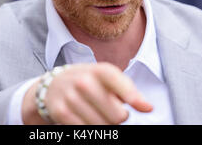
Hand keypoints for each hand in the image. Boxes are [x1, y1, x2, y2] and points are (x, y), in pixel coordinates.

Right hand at [22, 62, 152, 124]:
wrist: (53, 85)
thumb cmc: (88, 82)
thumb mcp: (107, 79)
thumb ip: (129, 91)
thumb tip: (148, 107)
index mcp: (99, 70)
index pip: (119, 82)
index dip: (134, 97)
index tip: (147, 108)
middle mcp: (84, 81)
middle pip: (117, 115)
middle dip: (118, 117)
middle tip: (110, 111)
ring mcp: (71, 97)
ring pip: (103, 126)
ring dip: (104, 125)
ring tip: (97, 115)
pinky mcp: (61, 112)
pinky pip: (86, 131)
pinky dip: (90, 129)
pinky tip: (87, 120)